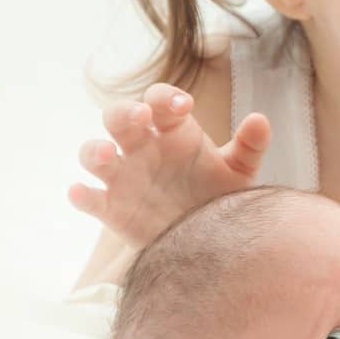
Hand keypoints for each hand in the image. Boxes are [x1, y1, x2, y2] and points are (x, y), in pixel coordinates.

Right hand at [67, 83, 270, 249]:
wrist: (209, 240)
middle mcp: (143, 148)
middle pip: (119, 117)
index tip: (184, 106)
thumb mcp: (239, 170)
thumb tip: (260, 119)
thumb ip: (250, 146)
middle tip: (140, 115)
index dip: (167, 97)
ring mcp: (124, 177)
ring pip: (93, 153)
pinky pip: (88, 198)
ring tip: (106, 154)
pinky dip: (80, 194)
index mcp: (173, 131)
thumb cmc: (219, 195)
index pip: (160, 100)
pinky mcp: (111, 208)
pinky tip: (80, 192)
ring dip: (93, 150)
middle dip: (124, 111)